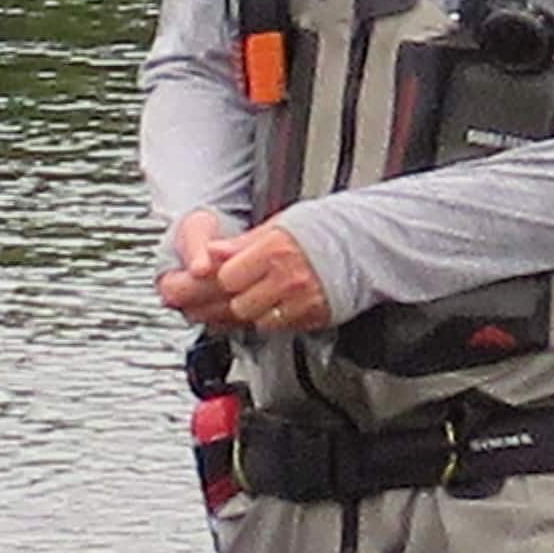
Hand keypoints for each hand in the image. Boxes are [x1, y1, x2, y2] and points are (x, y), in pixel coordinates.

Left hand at [158, 214, 331, 336]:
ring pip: (250, 318)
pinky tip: (254, 310)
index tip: (195, 280)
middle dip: (209, 302)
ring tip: (226, 301)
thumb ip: (241, 244)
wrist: (364, 245)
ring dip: (236, 312)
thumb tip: (211, 252)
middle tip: (189, 303)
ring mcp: (300, 300)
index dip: (208, 280)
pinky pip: (272, 326)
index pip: (224, 276)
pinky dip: (259, 320)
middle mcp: (287, 277)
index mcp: (274, 248)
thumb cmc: (322, 232)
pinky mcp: (310, 317)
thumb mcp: (277, 225)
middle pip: (233, 302)